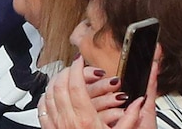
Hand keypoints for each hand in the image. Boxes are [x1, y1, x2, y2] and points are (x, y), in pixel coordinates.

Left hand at [39, 56, 158, 128]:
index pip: (76, 85)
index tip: (80, 60)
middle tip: (74, 66)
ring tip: (64, 76)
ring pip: (48, 94)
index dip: (77, 68)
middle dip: (66, 71)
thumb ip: (130, 118)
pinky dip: (46, 96)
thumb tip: (140, 102)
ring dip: (56, 81)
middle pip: (60, 85)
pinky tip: (52, 94)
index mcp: (86, 120)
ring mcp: (56, 125)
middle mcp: (68, 121)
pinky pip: (42, 108)